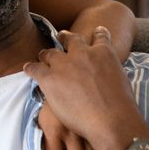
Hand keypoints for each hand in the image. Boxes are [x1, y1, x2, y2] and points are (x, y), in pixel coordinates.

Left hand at [23, 27, 148, 149]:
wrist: (111, 119)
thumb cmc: (120, 106)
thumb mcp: (120, 79)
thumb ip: (108, 70)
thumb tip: (102, 75)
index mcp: (104, 53)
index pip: (99, 36)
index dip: (97, 33)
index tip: (96, 30)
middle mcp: (82, 54)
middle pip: (70, 39)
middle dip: (65, 38)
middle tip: (61, 37)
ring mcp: (64, 65)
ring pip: (49, 53)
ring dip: (46, 55)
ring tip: (43, 56)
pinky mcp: (50, 78)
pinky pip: (35, 69)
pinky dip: (31, 68)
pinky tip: (28, 68)